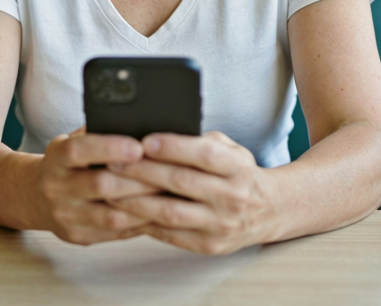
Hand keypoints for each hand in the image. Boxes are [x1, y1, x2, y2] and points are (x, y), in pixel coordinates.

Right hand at [35, 127, 159, 244]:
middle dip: (138, 179)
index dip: (109, 148)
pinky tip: (158, 212)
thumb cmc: (67, 163)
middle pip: (100, 185)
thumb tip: (139, 125)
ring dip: (144, 205)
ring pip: (111, 215)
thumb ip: (98, 134)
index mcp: (56, 158)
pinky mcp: (78, 236)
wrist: (35, 196)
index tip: (139, 146)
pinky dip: (140, 223)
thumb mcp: (72, 141)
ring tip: (169, 194)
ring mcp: (66, 216)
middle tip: (169, 172)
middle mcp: (56, 188)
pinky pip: (116, 233)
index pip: (79, 151)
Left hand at [107, 131, 276, 254]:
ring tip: (111, 189)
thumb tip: (158, 135)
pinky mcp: (209, 245)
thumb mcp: (231, 150)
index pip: (204, 155)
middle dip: (143, 171)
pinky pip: (170, 234)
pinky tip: (125, 211)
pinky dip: (144, 222)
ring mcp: (221, 224)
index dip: (173, 147)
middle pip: (182, 182)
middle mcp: (232, 197)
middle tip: (114, 162)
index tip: (144, 141)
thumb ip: (202, 141)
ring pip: (171, 212)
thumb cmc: (239, 174)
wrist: (269, 212)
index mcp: (239, 168)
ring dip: (136, 200)